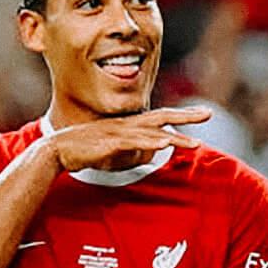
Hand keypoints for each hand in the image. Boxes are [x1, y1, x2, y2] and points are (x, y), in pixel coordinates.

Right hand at [44, 107, 207, 173]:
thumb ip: (134, 150)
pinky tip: (164, 144)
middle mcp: (128, 125)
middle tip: (208, 114)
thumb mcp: (115, 150)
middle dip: (186, 116)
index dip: (182, 115)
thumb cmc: (86, 150)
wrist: (59, 150)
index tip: (202, 113)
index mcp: (130, 125)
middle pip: (162, 118)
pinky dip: (150, 143)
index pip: (161, 117)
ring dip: (175, 138)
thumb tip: (151, 154)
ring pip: (153, 133)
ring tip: (195, 143)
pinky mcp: (110, 142)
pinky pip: (134, 142)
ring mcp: (120, 132)